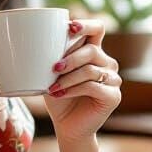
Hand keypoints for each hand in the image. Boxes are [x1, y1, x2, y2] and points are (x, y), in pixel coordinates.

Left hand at [44, 19, 120, 142]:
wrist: (67, 126)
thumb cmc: (59, 97)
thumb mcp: (53, 75)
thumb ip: (54, 58)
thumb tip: (37, 43)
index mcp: (94, 51)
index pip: (97, 29)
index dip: (86, 25)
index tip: (70, 27)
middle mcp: (107, 63)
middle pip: (92, 50)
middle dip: (71, 58)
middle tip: (54, 68)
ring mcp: (113, 79)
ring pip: (90, 70)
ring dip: (68, 78)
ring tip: (52, 87)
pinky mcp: (113, 96)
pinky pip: (93, 86)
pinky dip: (73, 89)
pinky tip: (60, 94)